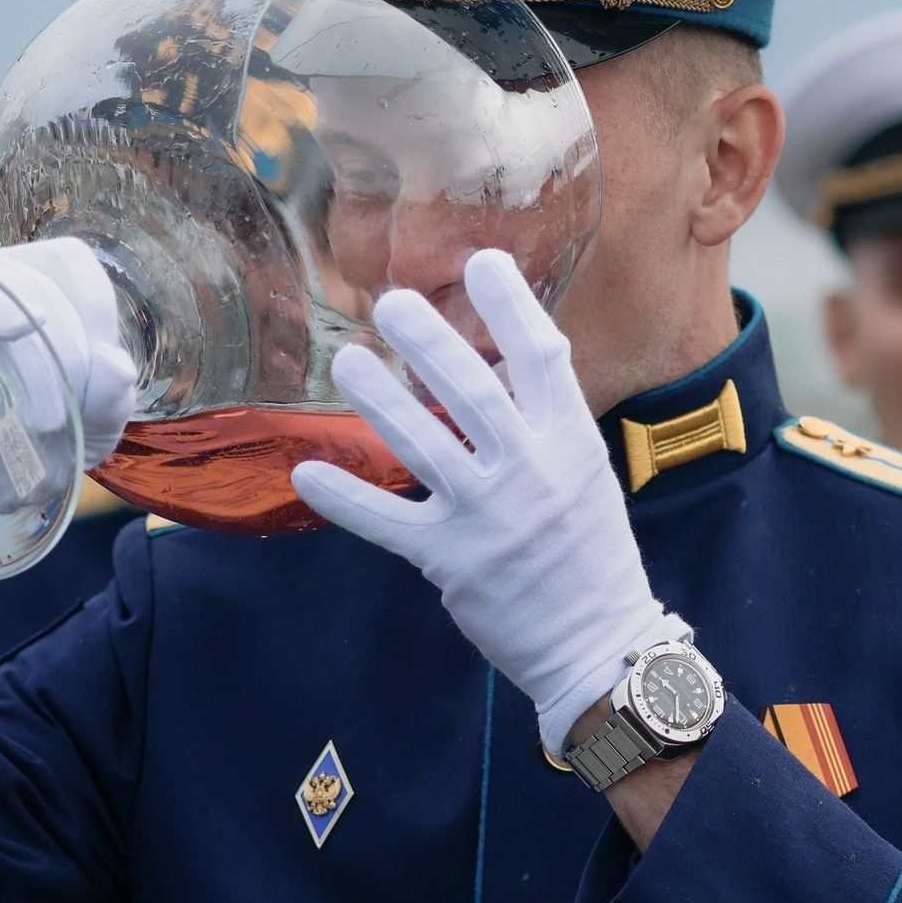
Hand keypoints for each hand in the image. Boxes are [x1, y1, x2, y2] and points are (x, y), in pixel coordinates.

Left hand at [292, 249, 683, 753]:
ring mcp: (489, 517)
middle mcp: (531, 471)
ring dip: (379, 399)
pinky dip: (345, 498)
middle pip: (473, 391)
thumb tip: (498, 362)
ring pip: (423, 445)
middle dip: (429, 340)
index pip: (543, 359)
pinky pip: (386, 522)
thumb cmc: (588, 550)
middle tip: (390, 300)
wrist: (595, 641)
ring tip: (347, 360)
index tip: (483, 261)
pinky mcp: (451, 561)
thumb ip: (541, 421)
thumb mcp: (582, 473)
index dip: (512, 306)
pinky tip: (306, 471)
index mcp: (570, 442)